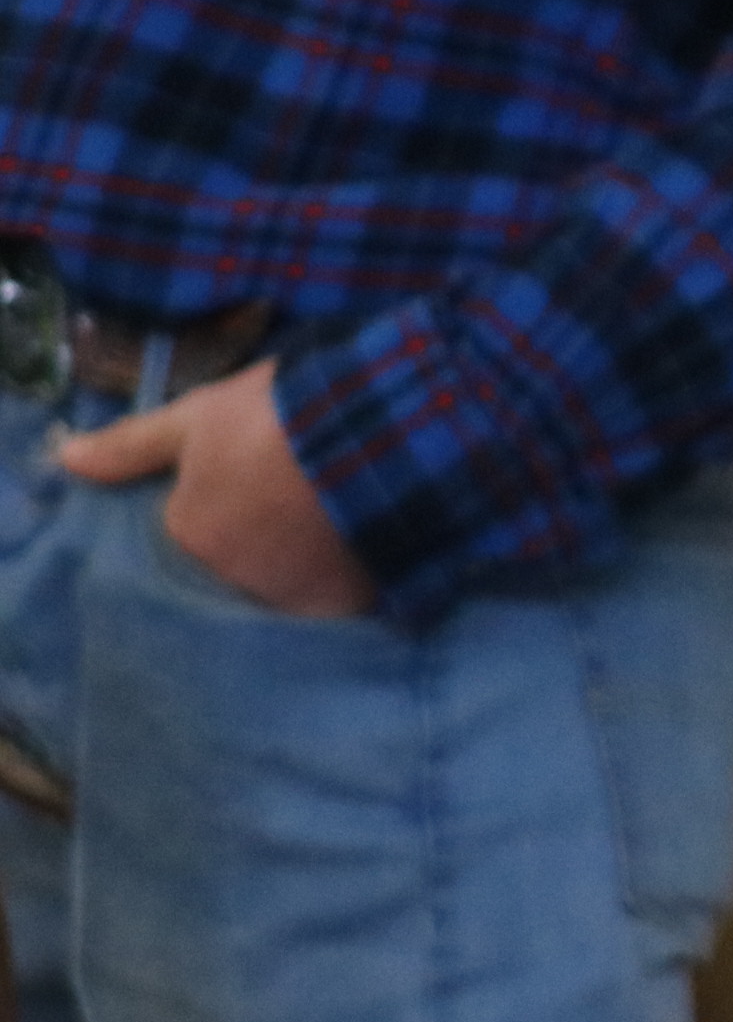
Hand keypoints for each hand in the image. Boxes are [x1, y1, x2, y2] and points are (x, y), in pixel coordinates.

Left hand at [54, 360, 377, 618]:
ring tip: (328, 522)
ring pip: (278, 585)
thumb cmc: (278, 417)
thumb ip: (134, 443)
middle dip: (255, 538)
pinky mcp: (339, 608)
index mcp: (187, 530)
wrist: (378, 434)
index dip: (220, 502)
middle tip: (290, 500)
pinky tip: (355, 551)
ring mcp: (284, 597)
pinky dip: (336, 584)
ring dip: (294, 563)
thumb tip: (65, 458)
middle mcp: (225, 576)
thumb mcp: (200, 414)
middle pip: (233, 564)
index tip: (250, 478)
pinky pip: (327, 603)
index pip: (191, 529)